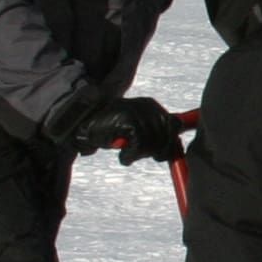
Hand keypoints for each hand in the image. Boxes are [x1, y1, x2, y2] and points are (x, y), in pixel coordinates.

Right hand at [67, 96, 183, 163]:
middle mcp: (147, 105)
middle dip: (157, 151)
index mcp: (151, 105)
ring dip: (141, 155)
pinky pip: (140, 145)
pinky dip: (132, 156)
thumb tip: (178, 134)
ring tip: (128, 155)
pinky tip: (123, 156)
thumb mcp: (136, 127)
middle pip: (167, 136)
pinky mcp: (128, 120)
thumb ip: (156, 129)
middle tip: (140, 155)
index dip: (171, 142)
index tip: (165, 155)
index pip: (175, 124)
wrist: (83, 127)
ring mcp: (138, 111)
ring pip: (153, 143)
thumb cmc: (110, 129)